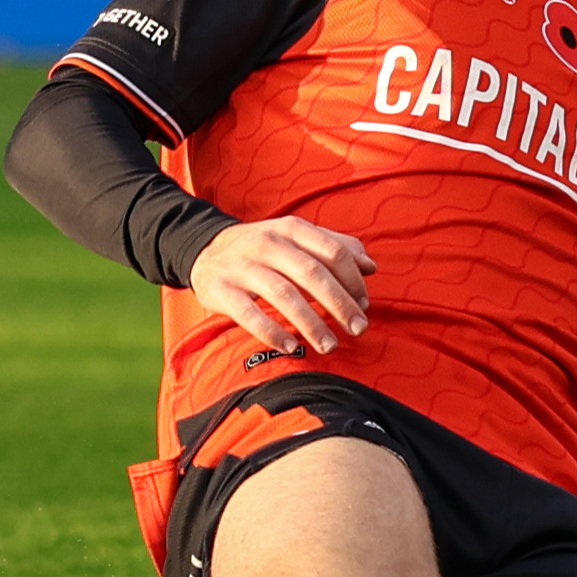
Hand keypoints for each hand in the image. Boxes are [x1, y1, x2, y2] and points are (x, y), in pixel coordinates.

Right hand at [189, 216, 375, 355]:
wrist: (205, 249)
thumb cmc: (264, 249)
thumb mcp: (297, 238)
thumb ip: (335, 247)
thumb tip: (370, 267)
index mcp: (291, 229)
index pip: (332, 251)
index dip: (353, 279)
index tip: (364, 305)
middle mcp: (268, 244)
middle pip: (312, 273)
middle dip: (340, 304)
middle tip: (359, 329)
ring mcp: (242, 266)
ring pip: (283, 294)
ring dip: (311, 323)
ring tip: (329, 345)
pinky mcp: (221, 290)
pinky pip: (249, 313)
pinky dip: (271, 331)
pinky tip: (290, 347)